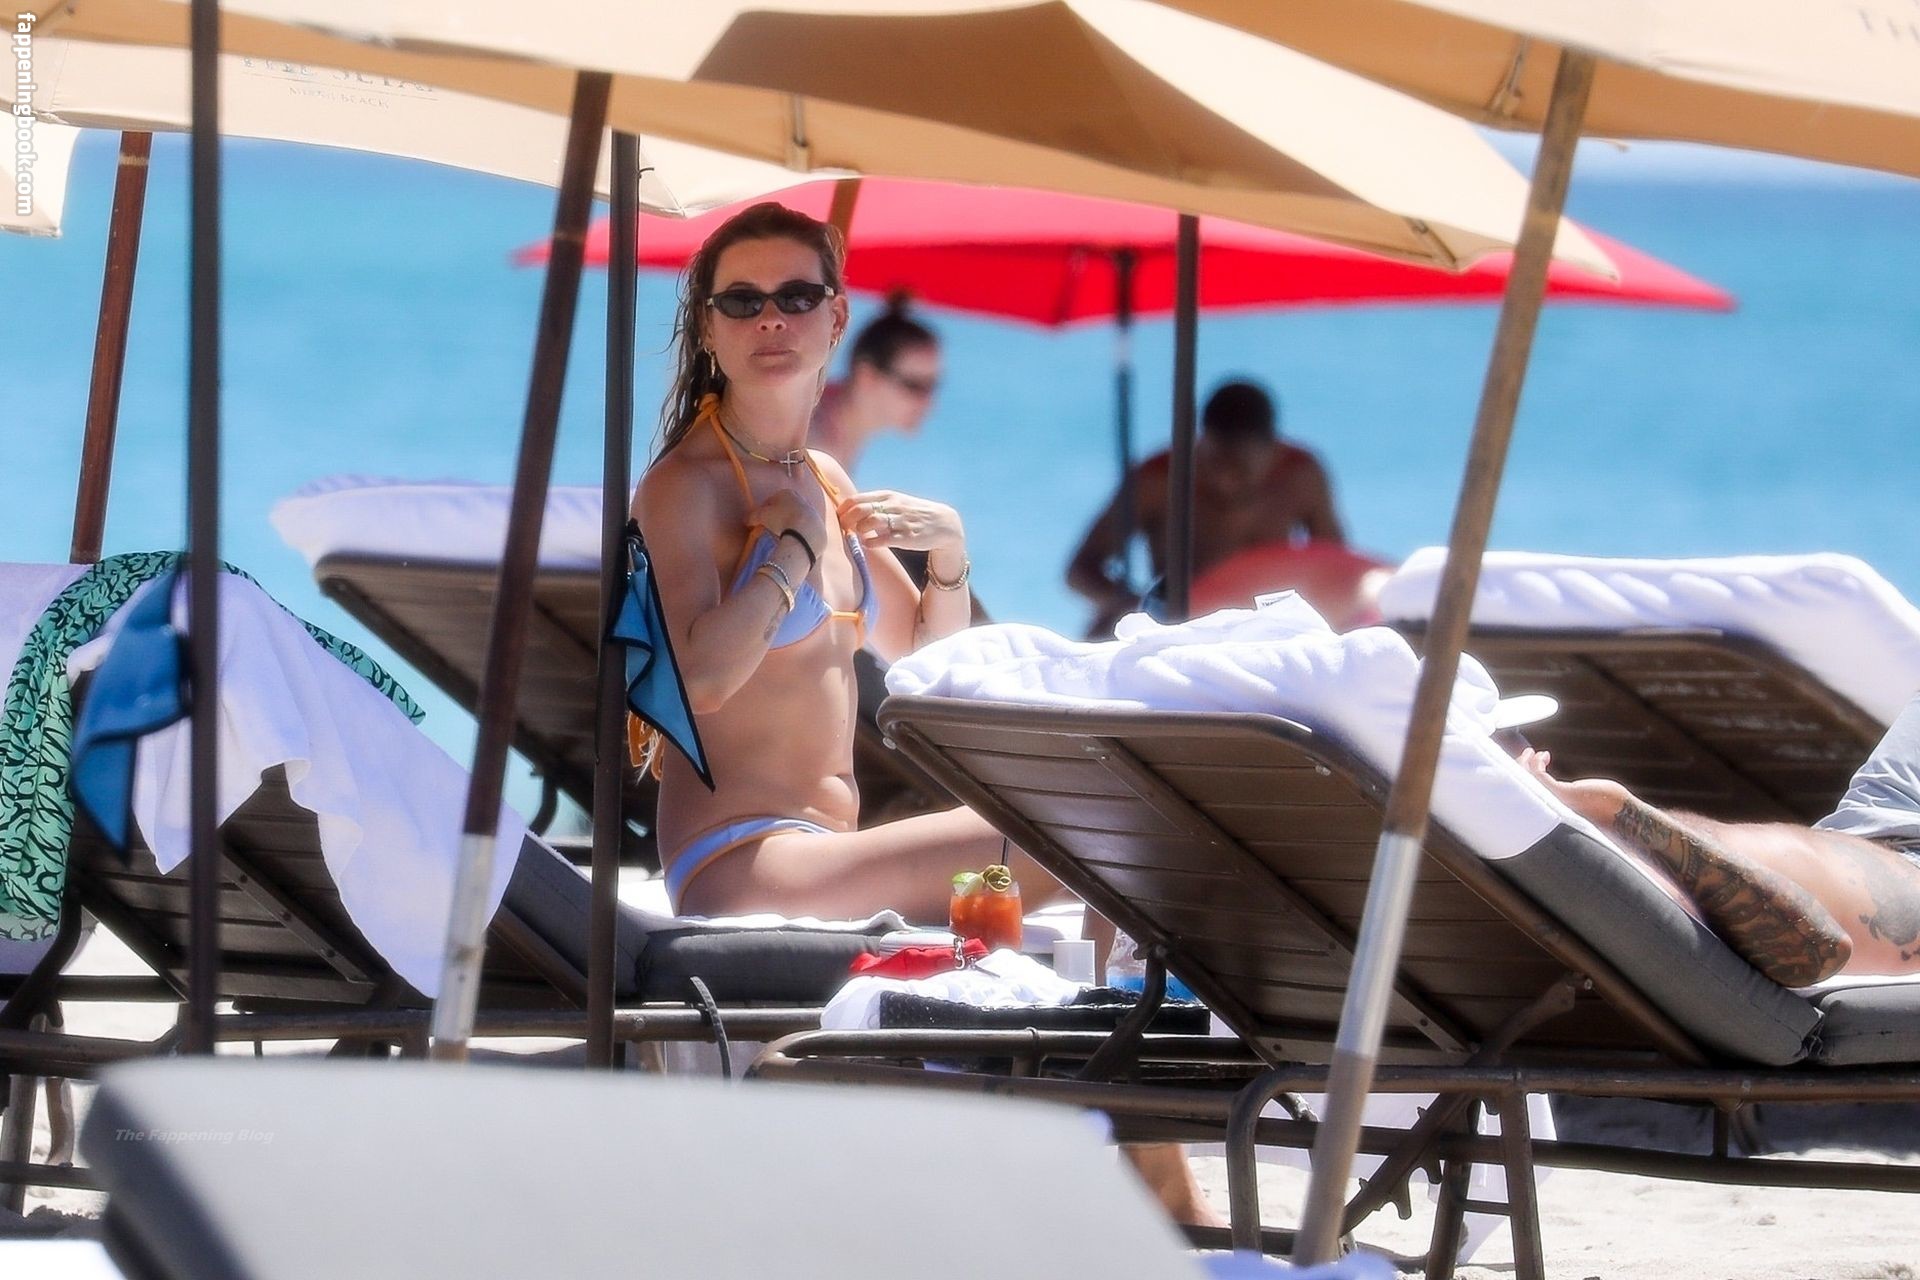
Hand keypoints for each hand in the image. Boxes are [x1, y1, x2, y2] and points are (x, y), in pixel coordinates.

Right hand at [749, 489, 829, 565]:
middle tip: (771, 527)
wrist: (806, 532)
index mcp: (787, 493)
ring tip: (783, 535)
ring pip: (797, 517)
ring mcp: (812, 511)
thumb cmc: (781, 520)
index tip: (760, 520)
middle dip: (778, 516)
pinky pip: (806, 529)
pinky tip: (795, 539)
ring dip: (790, 524)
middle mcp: (801, 498)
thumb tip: (747, 520)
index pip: (771, 500)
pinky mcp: (819, 525)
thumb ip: (752, 516)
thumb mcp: (761, 516)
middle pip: (786, 507)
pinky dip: (800, 533)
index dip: (764, 510)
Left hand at [840, 489, 962, 552]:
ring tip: (857, 535)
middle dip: (847, 520)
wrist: (943, 524)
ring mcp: (900, 521)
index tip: (838, 518)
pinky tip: (868, 544)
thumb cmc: (913, 513)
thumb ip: (875, 504)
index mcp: (887, 496)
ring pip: (871, 522)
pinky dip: (871, 542)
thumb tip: (850, 509)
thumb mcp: (896, 501)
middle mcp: (893, 506)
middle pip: (861, 509)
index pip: (857, 499)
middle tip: (844, 528)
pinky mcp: (907, 537)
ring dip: (859, 530)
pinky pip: (884, 539)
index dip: (843, 509)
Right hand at [1518, 748, 1628, 826]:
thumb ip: (1570, 796)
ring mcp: (1555, 802)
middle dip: (1518, 770)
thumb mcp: (1583, 800)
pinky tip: (1544, 755)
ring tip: (1531, 752)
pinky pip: (1538, 776)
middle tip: (1525, 754)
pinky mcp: (1562, 794)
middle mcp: (1550, 810)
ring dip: (1524, 763)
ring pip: (1525, 781)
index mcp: (1553, 813)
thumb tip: (1571, 789)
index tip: (1525, 765)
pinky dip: (1536, 763)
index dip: (1520, 781)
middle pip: (1520, 790)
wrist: (1623, 815)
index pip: (1527, 798)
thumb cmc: (1608, 809)